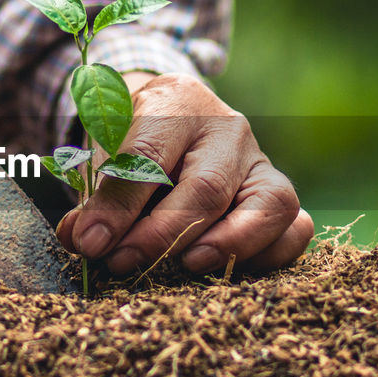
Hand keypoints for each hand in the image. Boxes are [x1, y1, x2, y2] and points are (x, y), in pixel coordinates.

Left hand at [56, 72, 313, 274]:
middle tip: (123, 263)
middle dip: (162, 234)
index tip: (89, 243)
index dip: (118, 205)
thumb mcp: (105, 152)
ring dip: (228, 245)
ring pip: (269, 204)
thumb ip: (94, 195)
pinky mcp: (279, 194)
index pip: (150, 154)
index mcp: (176, 103)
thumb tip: (82, 240)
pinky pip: (295, 227)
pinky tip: (229, 273)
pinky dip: (270, 255)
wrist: (173, 118)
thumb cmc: (135, 140)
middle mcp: (228, 129)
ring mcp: (261, 161)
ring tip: (188, 268)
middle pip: (207, 187)